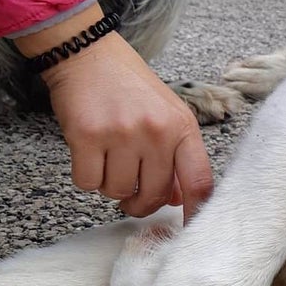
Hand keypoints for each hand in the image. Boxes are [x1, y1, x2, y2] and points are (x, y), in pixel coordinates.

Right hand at [16, 6, 213, 222]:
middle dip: (140, 203)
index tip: (190, 231)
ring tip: (109, 160)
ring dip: (110, 186)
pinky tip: (90, 156)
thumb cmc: (130, 88)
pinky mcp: (86, 136)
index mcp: (182, 127)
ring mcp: (121, 134)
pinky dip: (86, 178)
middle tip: (131, 193)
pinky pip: (88, 183)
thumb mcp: (167, 115)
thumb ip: (176, 156)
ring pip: (118, 192)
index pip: (199, 182)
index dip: (195, 213)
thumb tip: (177, 200)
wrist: (88, 54)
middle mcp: (156, 131)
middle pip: (154, 195)